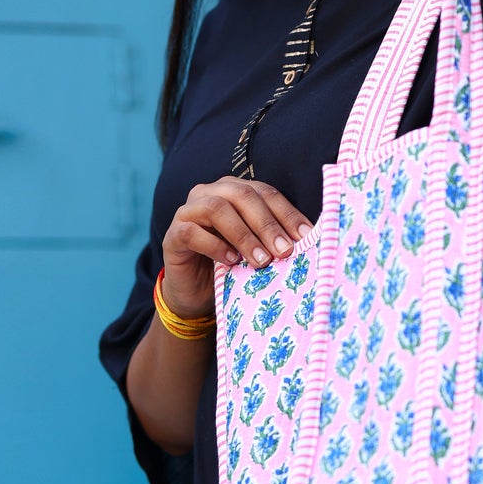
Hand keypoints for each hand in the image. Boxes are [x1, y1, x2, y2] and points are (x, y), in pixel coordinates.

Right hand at [159, 177, 311, 318]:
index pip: (266, 192)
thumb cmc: (232, 265)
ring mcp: (188, 210)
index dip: (287, 213)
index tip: (306, 237)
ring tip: (261, 260)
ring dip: (244, 235)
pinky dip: (214, 245)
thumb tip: (309, 240)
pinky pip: (191, 231)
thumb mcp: (258, 249)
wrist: (197, 293)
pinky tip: (230, 261)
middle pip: (242, 196)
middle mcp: (210, 193)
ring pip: (217, 209)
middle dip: (267, 224)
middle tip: (285, 250)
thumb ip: (275, 239)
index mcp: (235, 190)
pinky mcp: (173, 233)